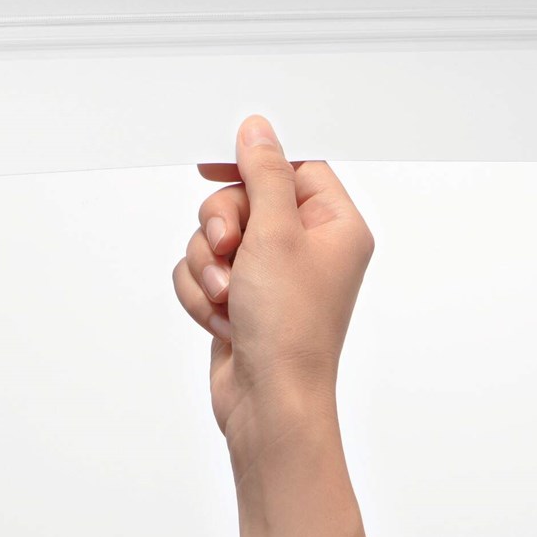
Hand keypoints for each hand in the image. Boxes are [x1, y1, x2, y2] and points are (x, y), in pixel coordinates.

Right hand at [171, 114, 375, 477]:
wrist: (269, 406)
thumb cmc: (289, 328)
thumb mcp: (276, 234)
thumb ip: (264, 174)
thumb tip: (258, 130)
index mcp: (335, 225)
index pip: (293, 167)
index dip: (252, 161)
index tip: (213, 163)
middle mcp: (306, 247)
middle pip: (244, 198)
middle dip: (222, 226)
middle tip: (229, 250)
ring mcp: (271, 275)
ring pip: (215, 235)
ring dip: (209, 264)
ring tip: (228, 297)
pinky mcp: (241, 299)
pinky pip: (203, 270)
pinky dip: (202, 292)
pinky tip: (222, 320)